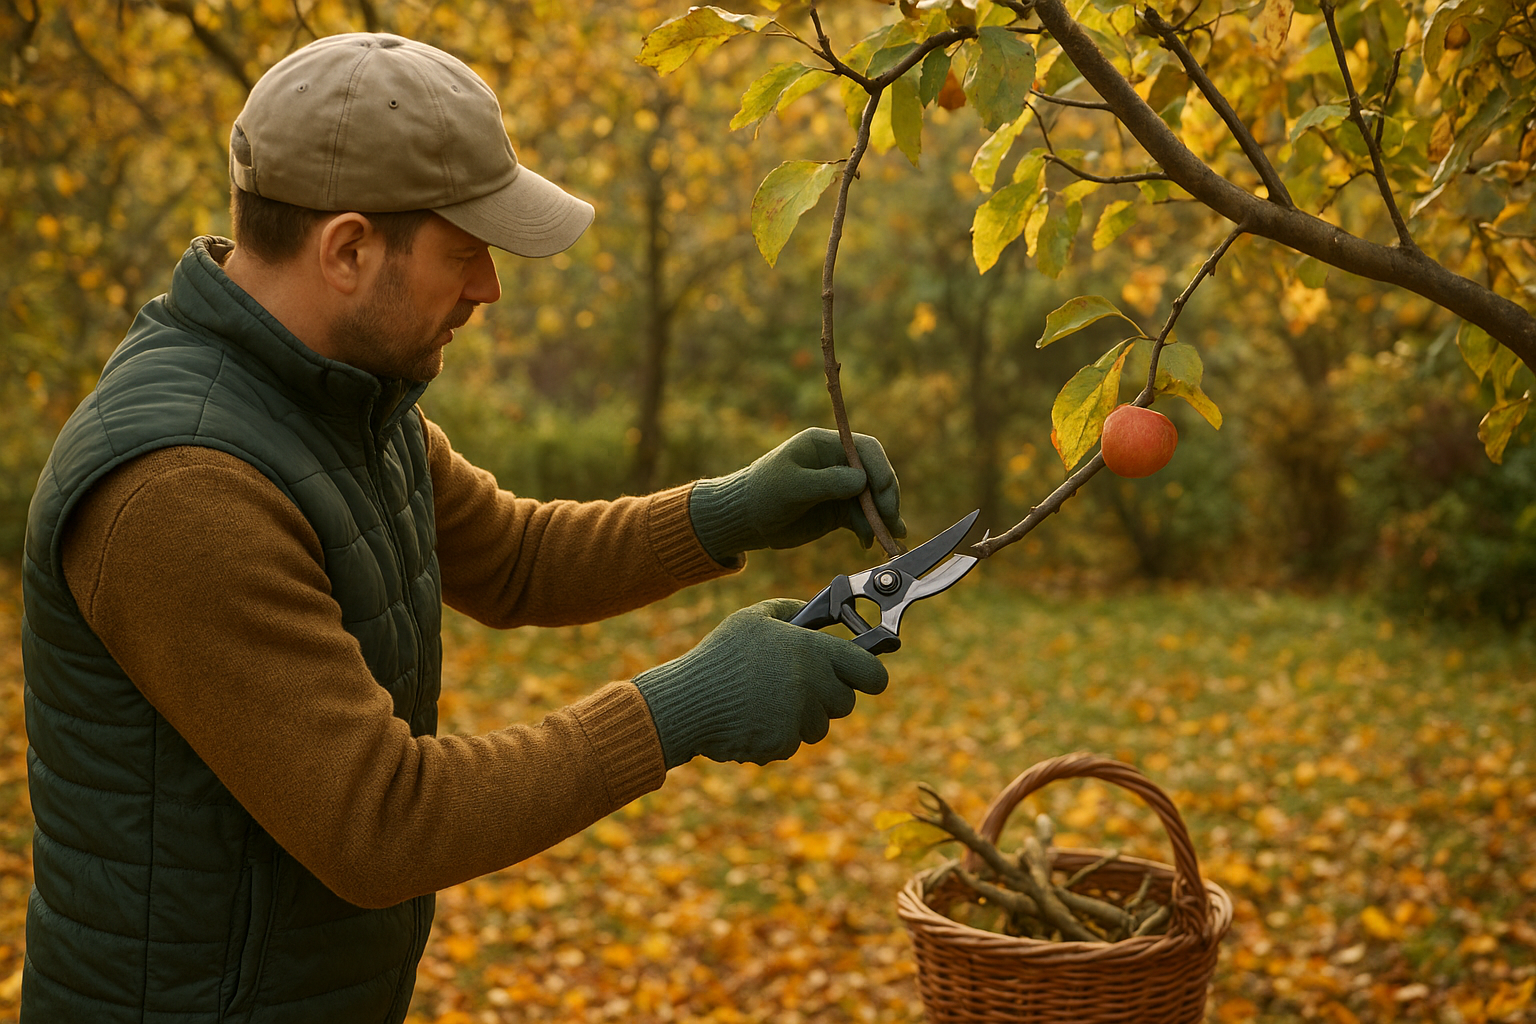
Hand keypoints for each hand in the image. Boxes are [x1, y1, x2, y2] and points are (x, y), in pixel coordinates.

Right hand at [633, 599, 888, 767]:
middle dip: (828, 696)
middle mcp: (812, 685)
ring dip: (801, 717)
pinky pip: (793, 743)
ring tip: (765, 700)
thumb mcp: (753, 617)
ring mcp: (798, 717)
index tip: (866, 677)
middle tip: (798, 685)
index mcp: (812, 650)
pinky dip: (777, 735)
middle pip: (846, 702)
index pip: (872, 673)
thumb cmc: (721, 656)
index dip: (871, 676)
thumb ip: (792, 609)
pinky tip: (752, 718)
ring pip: (820, 725)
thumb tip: (818, 612)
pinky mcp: (782, 743)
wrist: (687, 701)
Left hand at [689, 427, 904, 563]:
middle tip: (891, 523)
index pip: (866, 450)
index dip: (880, 471)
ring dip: (883, 519)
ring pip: (872, 500)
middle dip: (886, 499)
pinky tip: (868, 543)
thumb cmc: (762, 495)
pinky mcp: (837, 511)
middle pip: (875, 475)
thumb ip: (828, 483)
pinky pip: (862, 518)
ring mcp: (839, 488)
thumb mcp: (792, 487)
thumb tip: (863, 481)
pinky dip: (869, 529)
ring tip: (890, 540)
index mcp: (824, 445)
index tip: (883, 497)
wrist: (744, 521)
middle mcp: (837, 463)